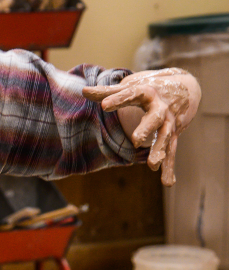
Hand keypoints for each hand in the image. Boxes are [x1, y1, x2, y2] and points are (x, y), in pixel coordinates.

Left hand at [82, 68, 200, 185]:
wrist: (184, 89)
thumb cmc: (149, 90)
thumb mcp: (130, 87)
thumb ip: (107, 92)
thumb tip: (83, 91)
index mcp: (146, 93)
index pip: (131, 95)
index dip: (117, 99)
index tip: (104, 105)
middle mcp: (160, 109)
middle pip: (155, 118)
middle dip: (146, 129)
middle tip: (135, 141)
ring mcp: (169, 124)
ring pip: (165, 138)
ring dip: (159, 151)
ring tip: (152, 166)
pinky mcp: (173, 137)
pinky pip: (171, 153)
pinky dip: (169, 168)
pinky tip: (167, 182)